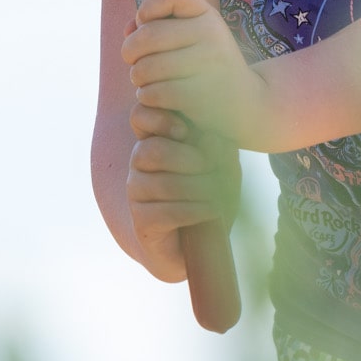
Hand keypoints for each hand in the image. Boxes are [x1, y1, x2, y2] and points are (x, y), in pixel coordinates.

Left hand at [120, 0, 279, 148]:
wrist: (245, 104)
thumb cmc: (207, 67)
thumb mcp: (191, 40)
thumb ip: (157, 28)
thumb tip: (129, 28)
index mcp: (209, 16)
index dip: (150, 5)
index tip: (146, 23)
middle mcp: (213, 34)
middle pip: (148, 34)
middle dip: (131, 51)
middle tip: (134, 63)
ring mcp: (209, 65)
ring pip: (147, 67)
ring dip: (137, 77)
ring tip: (145, 82)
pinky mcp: (202, 95)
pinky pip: (155, 92)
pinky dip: (147, 96)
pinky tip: (153, 97)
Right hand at [122, 115, 240, 280]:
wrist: (201, 245)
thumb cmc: (213, 195)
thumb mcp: (224, 166)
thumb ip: (220, 147)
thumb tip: (210, 137)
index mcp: (156, 139)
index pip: (140, 116)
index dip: (159, 118)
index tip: (185, 131)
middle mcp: (140, 164)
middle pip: (151, 150)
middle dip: (187, 158)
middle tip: (208, 167)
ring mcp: (137, 193)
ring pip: (161, 184)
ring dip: (196, 188)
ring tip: (216, 195)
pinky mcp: (142, 222)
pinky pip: (165, 212)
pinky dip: (194, 210)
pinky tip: (211, 211)